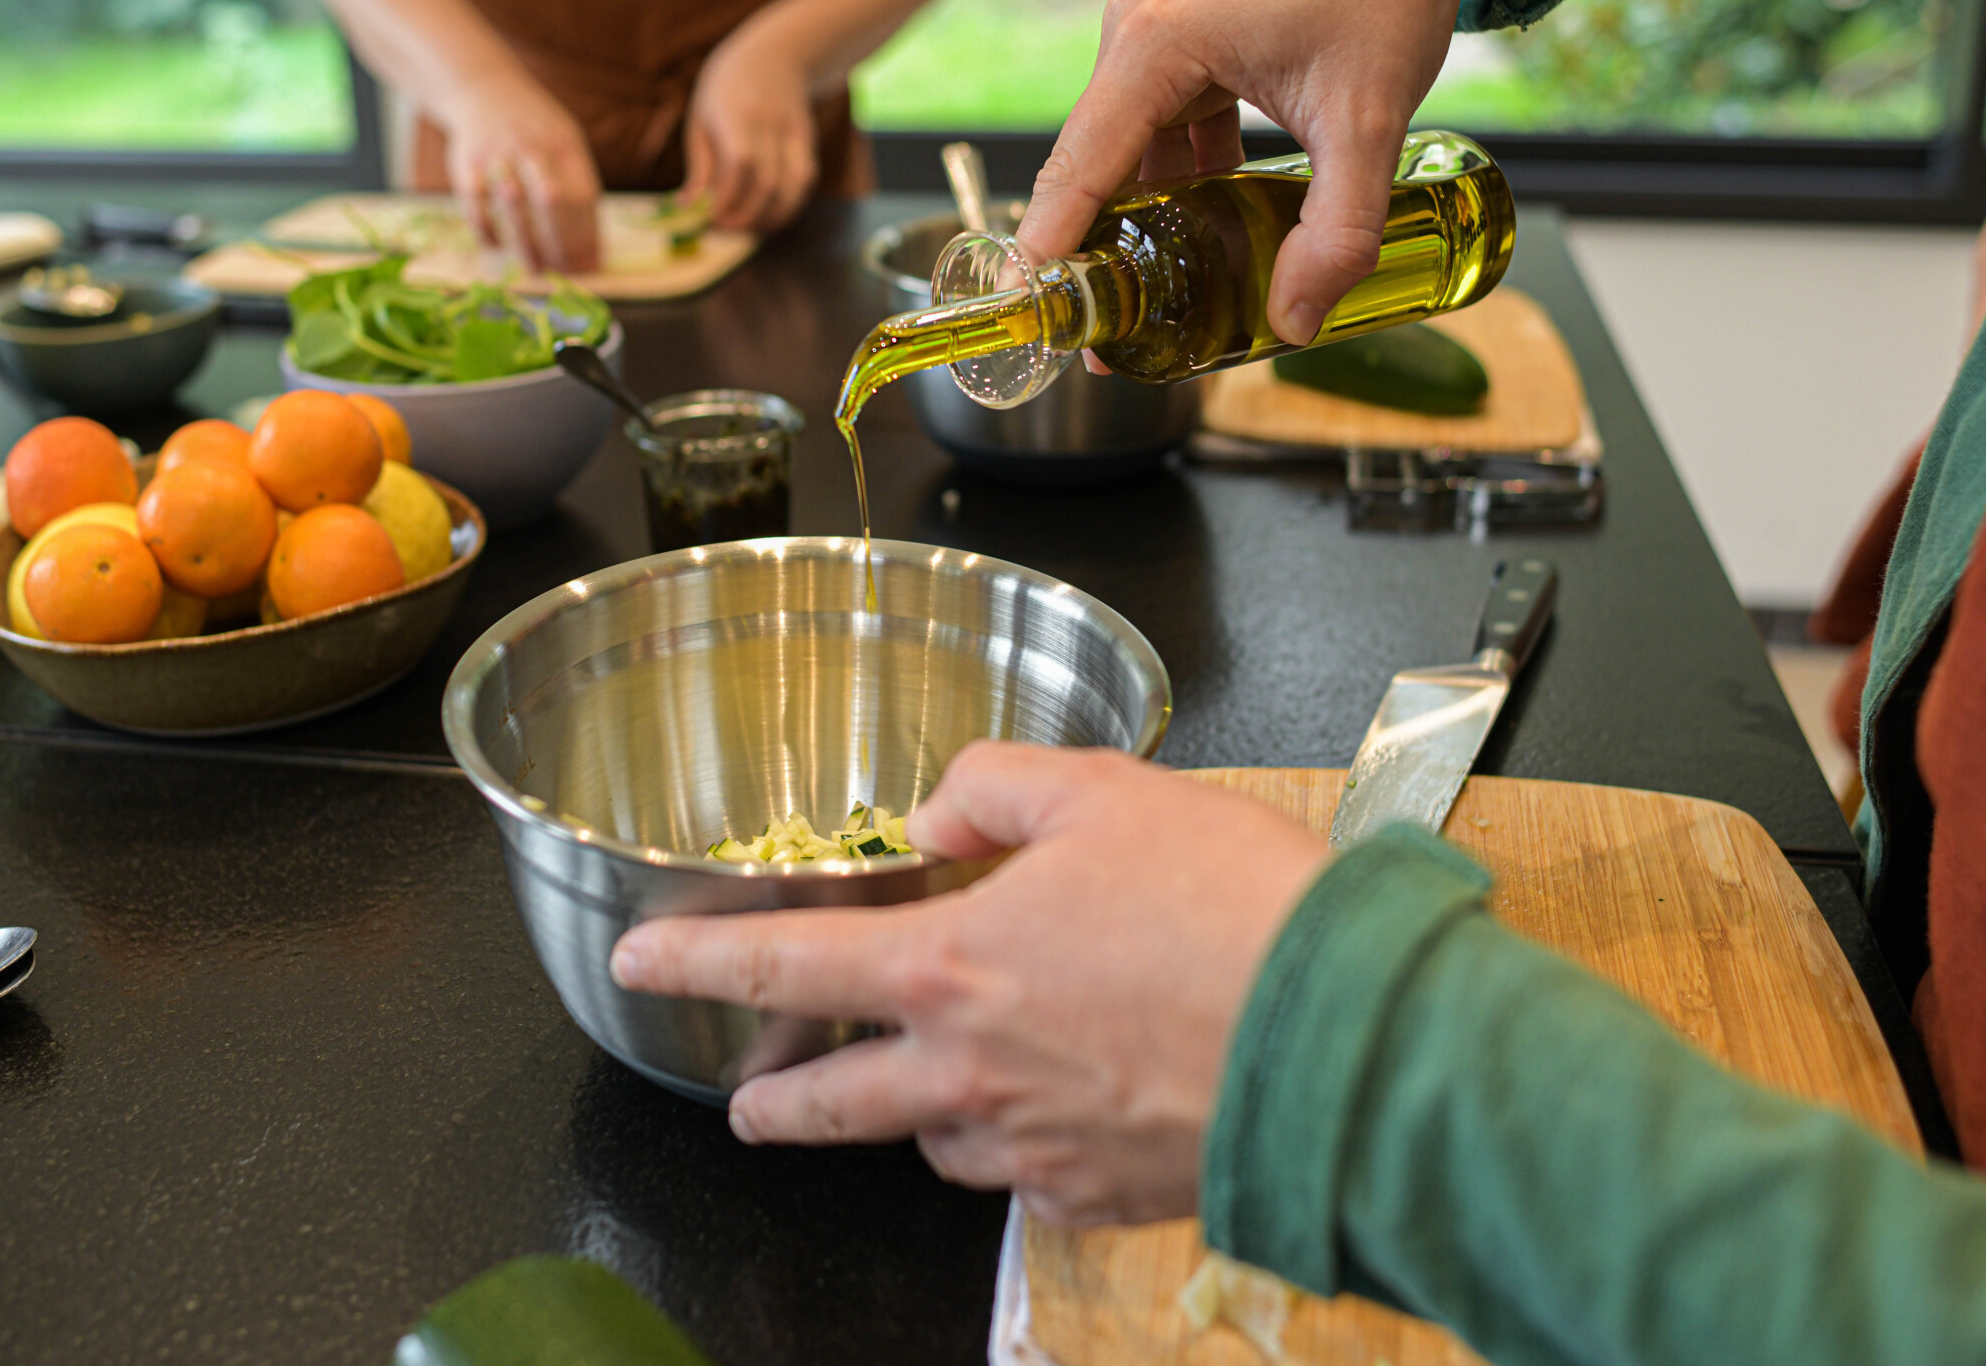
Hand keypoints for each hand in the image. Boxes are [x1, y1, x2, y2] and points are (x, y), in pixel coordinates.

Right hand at [441, 74, 602, 272]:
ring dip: (527, 246)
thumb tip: (594, 252)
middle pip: (551, 203)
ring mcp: (497, 153)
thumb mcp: (566, 141)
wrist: (483, 88)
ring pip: (513, 208)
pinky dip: (487, 233)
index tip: (591, 263)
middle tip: (566, 271)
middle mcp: (532, 146)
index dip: (588, 235)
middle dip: (561, 244)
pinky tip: (497, 248)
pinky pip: (476, 207)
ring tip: (537, 270)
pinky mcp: (467, 164)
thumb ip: (579, 188)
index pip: (583, 197)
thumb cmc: (534, 128)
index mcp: (564, 144)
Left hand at [609, 744, 1332, 1226]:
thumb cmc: (1231, 911)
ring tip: (929, 1092)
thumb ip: (995, 787)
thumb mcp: (1104, 790)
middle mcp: (968, 1074)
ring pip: (935, 1143)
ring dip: (916, 1118)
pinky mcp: (1103, 1197)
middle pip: (828, 1100)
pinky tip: (1053, 1115)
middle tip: (747, 1100)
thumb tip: (942, 814)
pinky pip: (1029, 1180)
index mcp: (947, 968)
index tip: (642, 961)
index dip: (696, 957)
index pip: (780, 963)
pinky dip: (1021, 1149)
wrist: (1344, 1042)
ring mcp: (1033, 1148)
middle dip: (773, 1098)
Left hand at [684, 29, 818, 233]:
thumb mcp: (701, 118)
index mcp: (736, 111)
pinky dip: (789, 206)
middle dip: (745, 214)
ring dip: (770, 217)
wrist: (774, 54)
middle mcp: (769, 121)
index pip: (740, 161)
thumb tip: (689, 208)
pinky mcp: (807, 141)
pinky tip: (768, 216)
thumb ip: (700, 166)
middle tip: (723, 229)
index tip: (709, 218)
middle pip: (766, 181)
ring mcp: (794, 131)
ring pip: (791, 186)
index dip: (727, 196)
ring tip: (745, 228)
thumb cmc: (725, 91)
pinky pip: (804, 181)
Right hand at [1020, 0, 1532, 344]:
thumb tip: (1294, 322)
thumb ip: (1334, 231)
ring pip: (1130, 150)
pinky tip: (1202, 233)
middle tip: (1100, 338)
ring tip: (1151, 299)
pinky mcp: (1188, 38)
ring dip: (1141, 220)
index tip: (1025, 311)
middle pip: (1093, 165)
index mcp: (1156, 44)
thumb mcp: (1366, 121)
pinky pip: (1162, 125)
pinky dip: (1176, 182)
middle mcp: (1138, 32)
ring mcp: (1158, 32)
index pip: (1079, 168)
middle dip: (1095, 252)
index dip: (1049, 247)